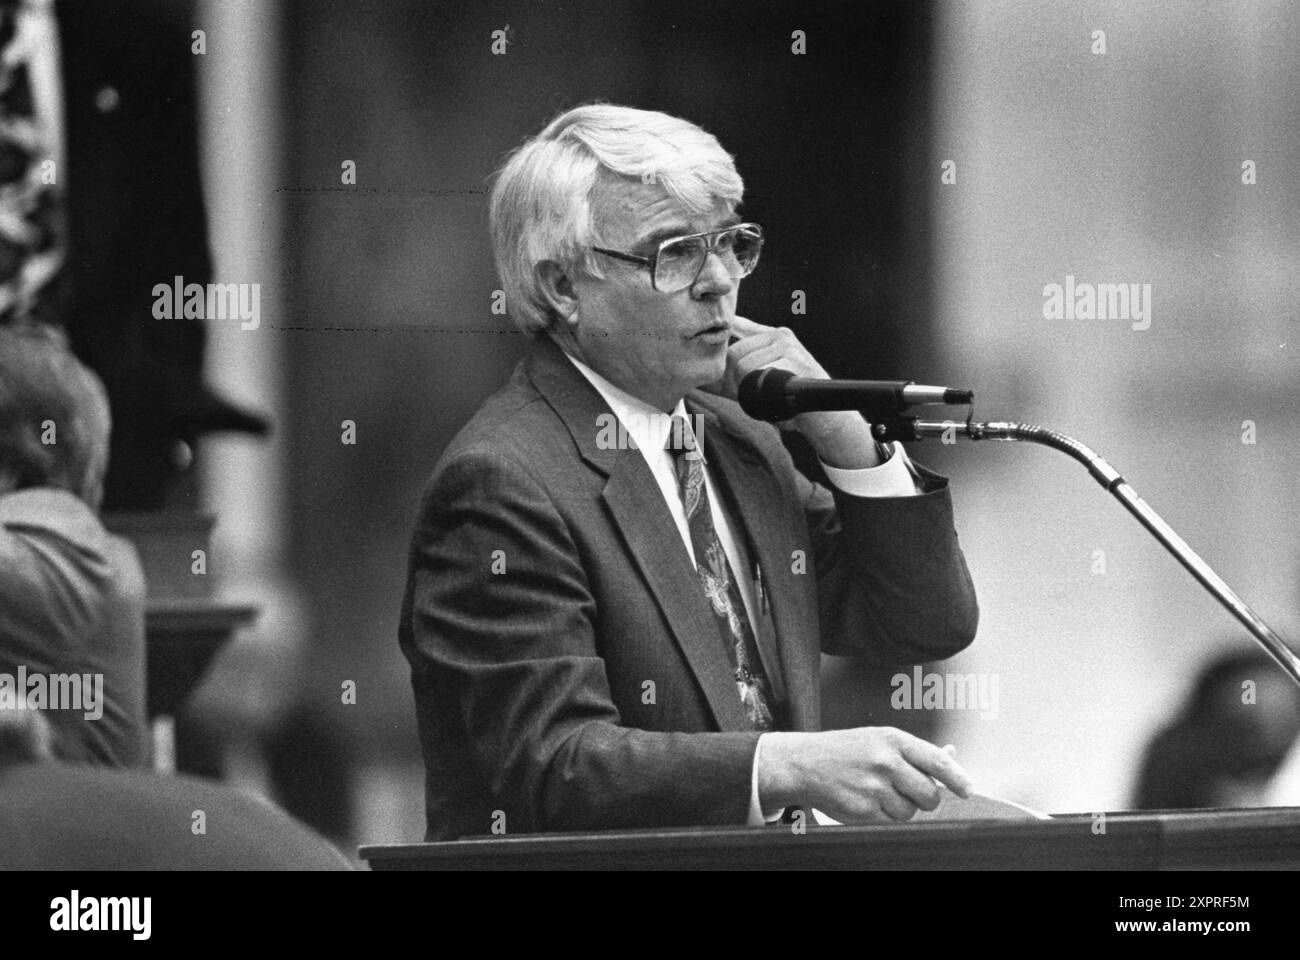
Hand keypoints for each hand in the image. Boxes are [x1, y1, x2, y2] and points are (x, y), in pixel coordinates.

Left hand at [701, 315, 828, 403]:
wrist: (822, 415)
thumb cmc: (788, 400)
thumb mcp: (756, 385)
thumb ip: (729, 378)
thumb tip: (697, 379)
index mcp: (771, 336)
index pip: (739, 326)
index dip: (723, 333)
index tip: (712, 337)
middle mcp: (779, 336)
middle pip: (736, 353)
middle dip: (736, 378)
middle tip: (753, 392)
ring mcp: (787, 345)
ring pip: (745, 365)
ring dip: (749, 387)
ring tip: (767, 394)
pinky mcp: (792, 358)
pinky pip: (758, 374)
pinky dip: (761, 390)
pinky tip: (775, 394)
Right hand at [758, 727, 973, 822]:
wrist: (803, 763)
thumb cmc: (845, 750)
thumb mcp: (878, 739)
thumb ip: (913, 751)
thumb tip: (951, 755)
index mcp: (892, 739)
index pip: (937, 761)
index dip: (957, 778)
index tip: (968, 790)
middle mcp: (885, 761)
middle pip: (929, 794)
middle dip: (924, 798)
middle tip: (906, 791)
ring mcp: (874, 787)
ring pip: (911, 812)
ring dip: (901, 808)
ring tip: (877, 792)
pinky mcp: (863, 811)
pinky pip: (891, 823)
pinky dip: (884, 818)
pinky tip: (867, 802)